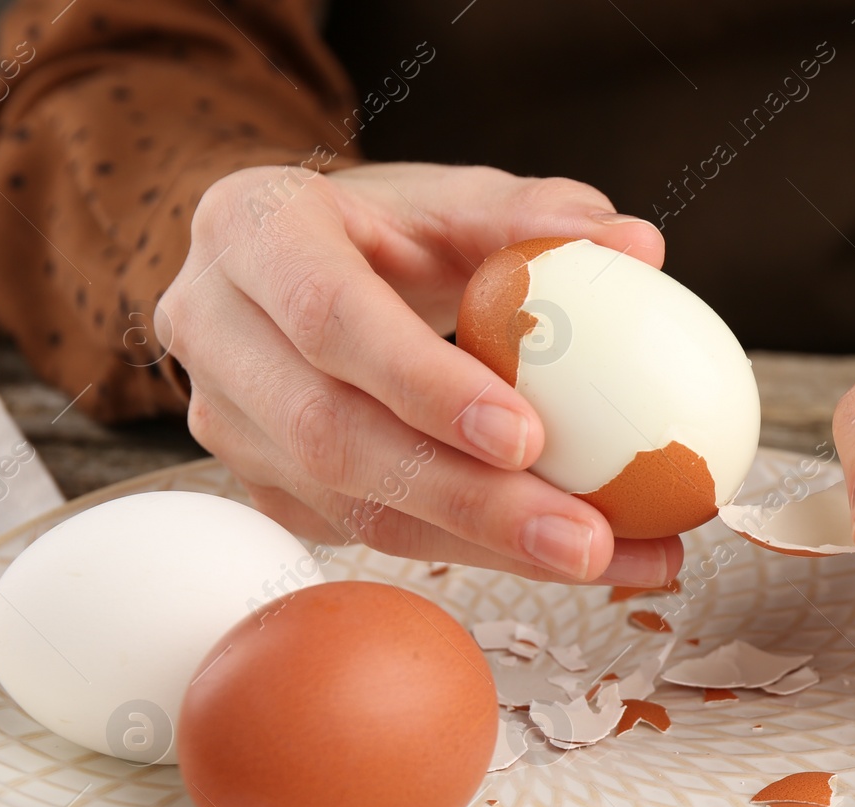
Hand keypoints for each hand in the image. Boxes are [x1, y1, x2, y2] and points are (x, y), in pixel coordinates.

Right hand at [158, 162, 679, 585]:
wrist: (290, 268)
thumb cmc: (381, 227)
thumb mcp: (452, 199)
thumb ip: (539, 215)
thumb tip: (639, 245)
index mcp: (253, 231)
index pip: (330, 317)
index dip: (422, 384)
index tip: (526, 436)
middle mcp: (216, 332)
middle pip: (336, 437)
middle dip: (471, 501)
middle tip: (586, 538)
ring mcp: (229, 421)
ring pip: (352, 507)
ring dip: (486, 546)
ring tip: (601, 558)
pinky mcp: (265, 486)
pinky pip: (369, 534)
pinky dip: (472, 551)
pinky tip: (559, 556)